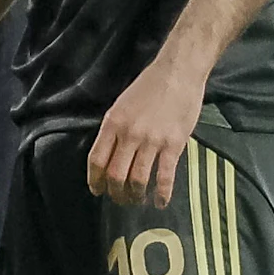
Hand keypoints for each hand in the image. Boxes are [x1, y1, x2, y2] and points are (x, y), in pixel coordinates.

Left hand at [87, 61, 205, 207]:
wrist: (178, 72)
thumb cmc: (150, 86)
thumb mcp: (123, 104)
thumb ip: (115, 129)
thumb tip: (110, 155)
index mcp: (113, 123)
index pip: (97, 160)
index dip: (95, 180)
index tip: (98, 190)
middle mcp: (129, 134)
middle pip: (116, 175)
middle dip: (116, 193)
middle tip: (120, 199)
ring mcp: (151, 141)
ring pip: (138, 180)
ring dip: (136, 196)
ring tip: (138, 199)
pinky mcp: (173, 145)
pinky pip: (164, 177)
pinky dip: (162, 195)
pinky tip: (160, 202)